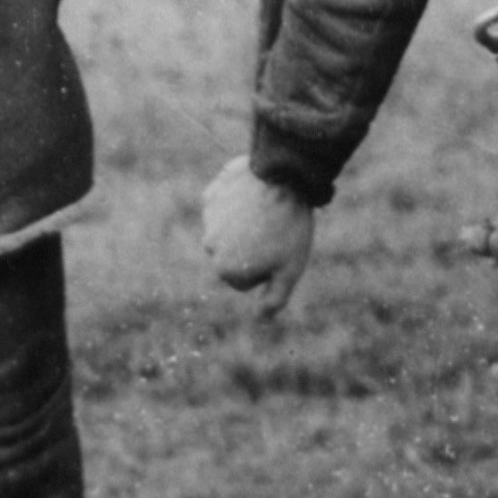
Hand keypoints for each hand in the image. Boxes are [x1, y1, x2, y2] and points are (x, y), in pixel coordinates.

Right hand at [201, 154, 317, 311]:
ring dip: (245, 223)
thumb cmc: (290, 227)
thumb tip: (262, 320)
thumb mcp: (290, 269)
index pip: (246, 279)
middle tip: (276, 229)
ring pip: (229, 230)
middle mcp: (210, 247)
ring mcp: (208, 220)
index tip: (280, 248)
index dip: (268, 266)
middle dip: (253, 247)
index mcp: (226, 269)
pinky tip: (255, 194)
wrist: (285, 177)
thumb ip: (274, 299)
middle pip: (235, 255)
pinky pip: (225, 205)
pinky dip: (237, 201)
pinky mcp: (211, 195)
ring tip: (268, 210)